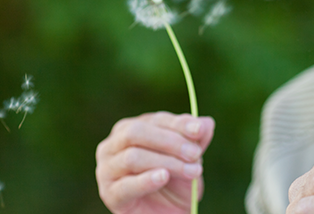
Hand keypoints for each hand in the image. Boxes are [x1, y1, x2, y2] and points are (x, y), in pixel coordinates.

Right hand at [95, 112, 214, 213]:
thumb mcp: (190, 159)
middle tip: (196, 154)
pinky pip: (126, 185)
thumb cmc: (176, 182)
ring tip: (192, 172)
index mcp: (132, 128)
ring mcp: (107, 169)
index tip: (199, 131)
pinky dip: (146, 180)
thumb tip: (206, 123)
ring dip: (167, 163)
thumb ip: (196, 140)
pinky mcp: (110, 194)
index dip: (179, 124)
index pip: (156, 119)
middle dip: (171, 142)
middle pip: (137, 132)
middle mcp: (113, 145)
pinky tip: (163, 177)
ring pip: (133, 157)